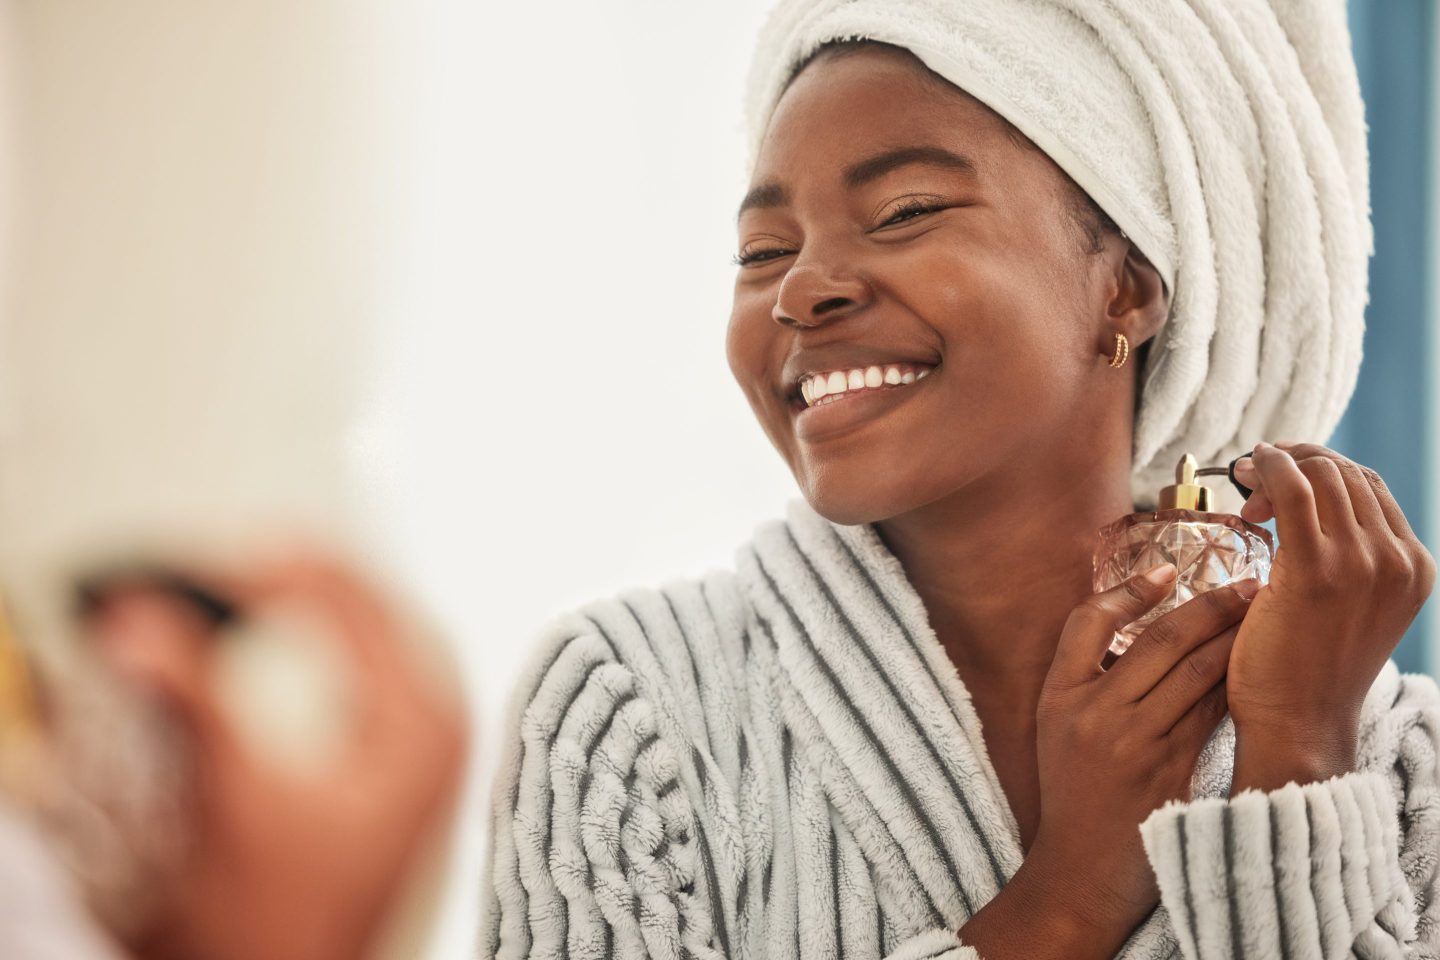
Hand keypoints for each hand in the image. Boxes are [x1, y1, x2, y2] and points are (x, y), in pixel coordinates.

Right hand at [81, 544, 467, 959]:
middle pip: (375, 609)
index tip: (222, 558)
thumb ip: (196, 698)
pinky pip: (372, 671)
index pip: (358, 601)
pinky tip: (293, 640)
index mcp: (425, 721)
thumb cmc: (291, 918)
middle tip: (237, 558)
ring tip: (260, 581)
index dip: (283, 568)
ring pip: (378, 636)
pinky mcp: (399, 767)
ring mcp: (426, 747)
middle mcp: (439, 727)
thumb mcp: (239, 793)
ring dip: (316, 604)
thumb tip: (146, 624)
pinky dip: (327, 643)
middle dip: (301, 577)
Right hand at [966, 566, 1255, 958]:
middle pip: (1158, 639)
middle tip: (1243, 584)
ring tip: (1259, 617)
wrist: (1080, 871)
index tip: (1166, 571)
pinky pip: (1210, 713)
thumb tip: (1147, 627)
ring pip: (1195, 673)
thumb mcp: (1060, 728)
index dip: (1128, 590)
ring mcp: (1133, 743)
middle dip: (1207, 606)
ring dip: (1232, 640)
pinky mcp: (1170, 770)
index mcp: (1058, 697)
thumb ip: (1090, 681)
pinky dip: (1233, 686)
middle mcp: (1093, 714)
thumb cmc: (1073, 794)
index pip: (1087, 622)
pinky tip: (1253, 669)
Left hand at [1227, 441, 1435, 792]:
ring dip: (1279, 464)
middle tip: (1253, 479)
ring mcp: (1364, 563)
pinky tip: (1247, 472)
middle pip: (1348, 473)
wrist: (1298, 724)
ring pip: (1323, 474)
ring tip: (1244, 483)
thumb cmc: (1305, 671)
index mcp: (1413, 568)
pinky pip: (1294, 490)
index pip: (1370, 487)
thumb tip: (1302, 509)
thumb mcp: (1347, 608)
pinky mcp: (1318, 569)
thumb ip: (1346, 561)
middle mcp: (1399, 560)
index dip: (1321, 469)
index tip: (1278, 479)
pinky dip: (1269, 468)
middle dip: (1297, 461)